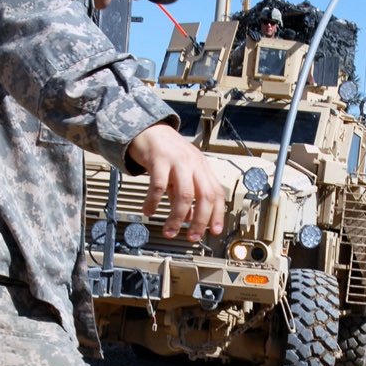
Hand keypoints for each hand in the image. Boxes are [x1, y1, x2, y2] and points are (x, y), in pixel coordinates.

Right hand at [126, 123, 225, 241]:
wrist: (148, 129)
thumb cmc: (166, 151)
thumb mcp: (181, 173)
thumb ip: (186, 195)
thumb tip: (190, 218)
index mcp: (202, 168)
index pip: (217, 193)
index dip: (218, 214)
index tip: (214, 231)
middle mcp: (194, 164)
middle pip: (204, 196)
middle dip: (200, 221)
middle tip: (192, 237)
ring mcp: (178, 161)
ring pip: (185, 195)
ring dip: (177, 217)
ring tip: (170, 230)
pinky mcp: (159, 159)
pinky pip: (159, 186)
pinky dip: (154, 202)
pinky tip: (148, 211)